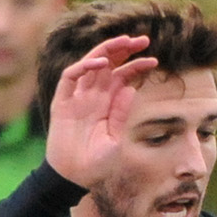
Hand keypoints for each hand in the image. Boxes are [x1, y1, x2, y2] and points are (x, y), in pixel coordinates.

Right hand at [42, 34, 158, 190]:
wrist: (73, 177)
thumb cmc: (96, 162)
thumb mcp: (115, 138)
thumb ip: (121, 114)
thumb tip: (132, 88)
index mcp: (107, 104)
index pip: (122, 76)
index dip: (136, 66)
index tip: (155, 61)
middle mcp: (93, 96)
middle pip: (108, 64)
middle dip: (124, 49)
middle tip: (143, 39)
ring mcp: (77, 97)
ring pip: (90, 64)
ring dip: (107, 51)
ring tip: (125, 42)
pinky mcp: (61, 101)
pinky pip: (71, 77)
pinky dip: (84, 67)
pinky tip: (100, 63)